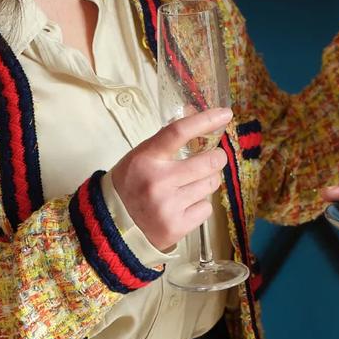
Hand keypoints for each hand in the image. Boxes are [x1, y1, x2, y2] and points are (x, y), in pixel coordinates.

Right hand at [105, 107, 231, 253]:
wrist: (113, 223)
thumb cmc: (133, 183)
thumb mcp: (143, 155)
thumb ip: (168, 138)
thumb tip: (194, 112)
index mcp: (146, 158)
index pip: (179, 132)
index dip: (205, 120)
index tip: (224, 114)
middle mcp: (157, 181)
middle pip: (208, 162)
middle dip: (217, 158)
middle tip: (213, 159)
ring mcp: (167, 206)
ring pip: (211, 185)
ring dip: (207, 182)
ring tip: (191, 186)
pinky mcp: (176, 227)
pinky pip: (207, 208)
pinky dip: (200, 206)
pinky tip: (184, 206)